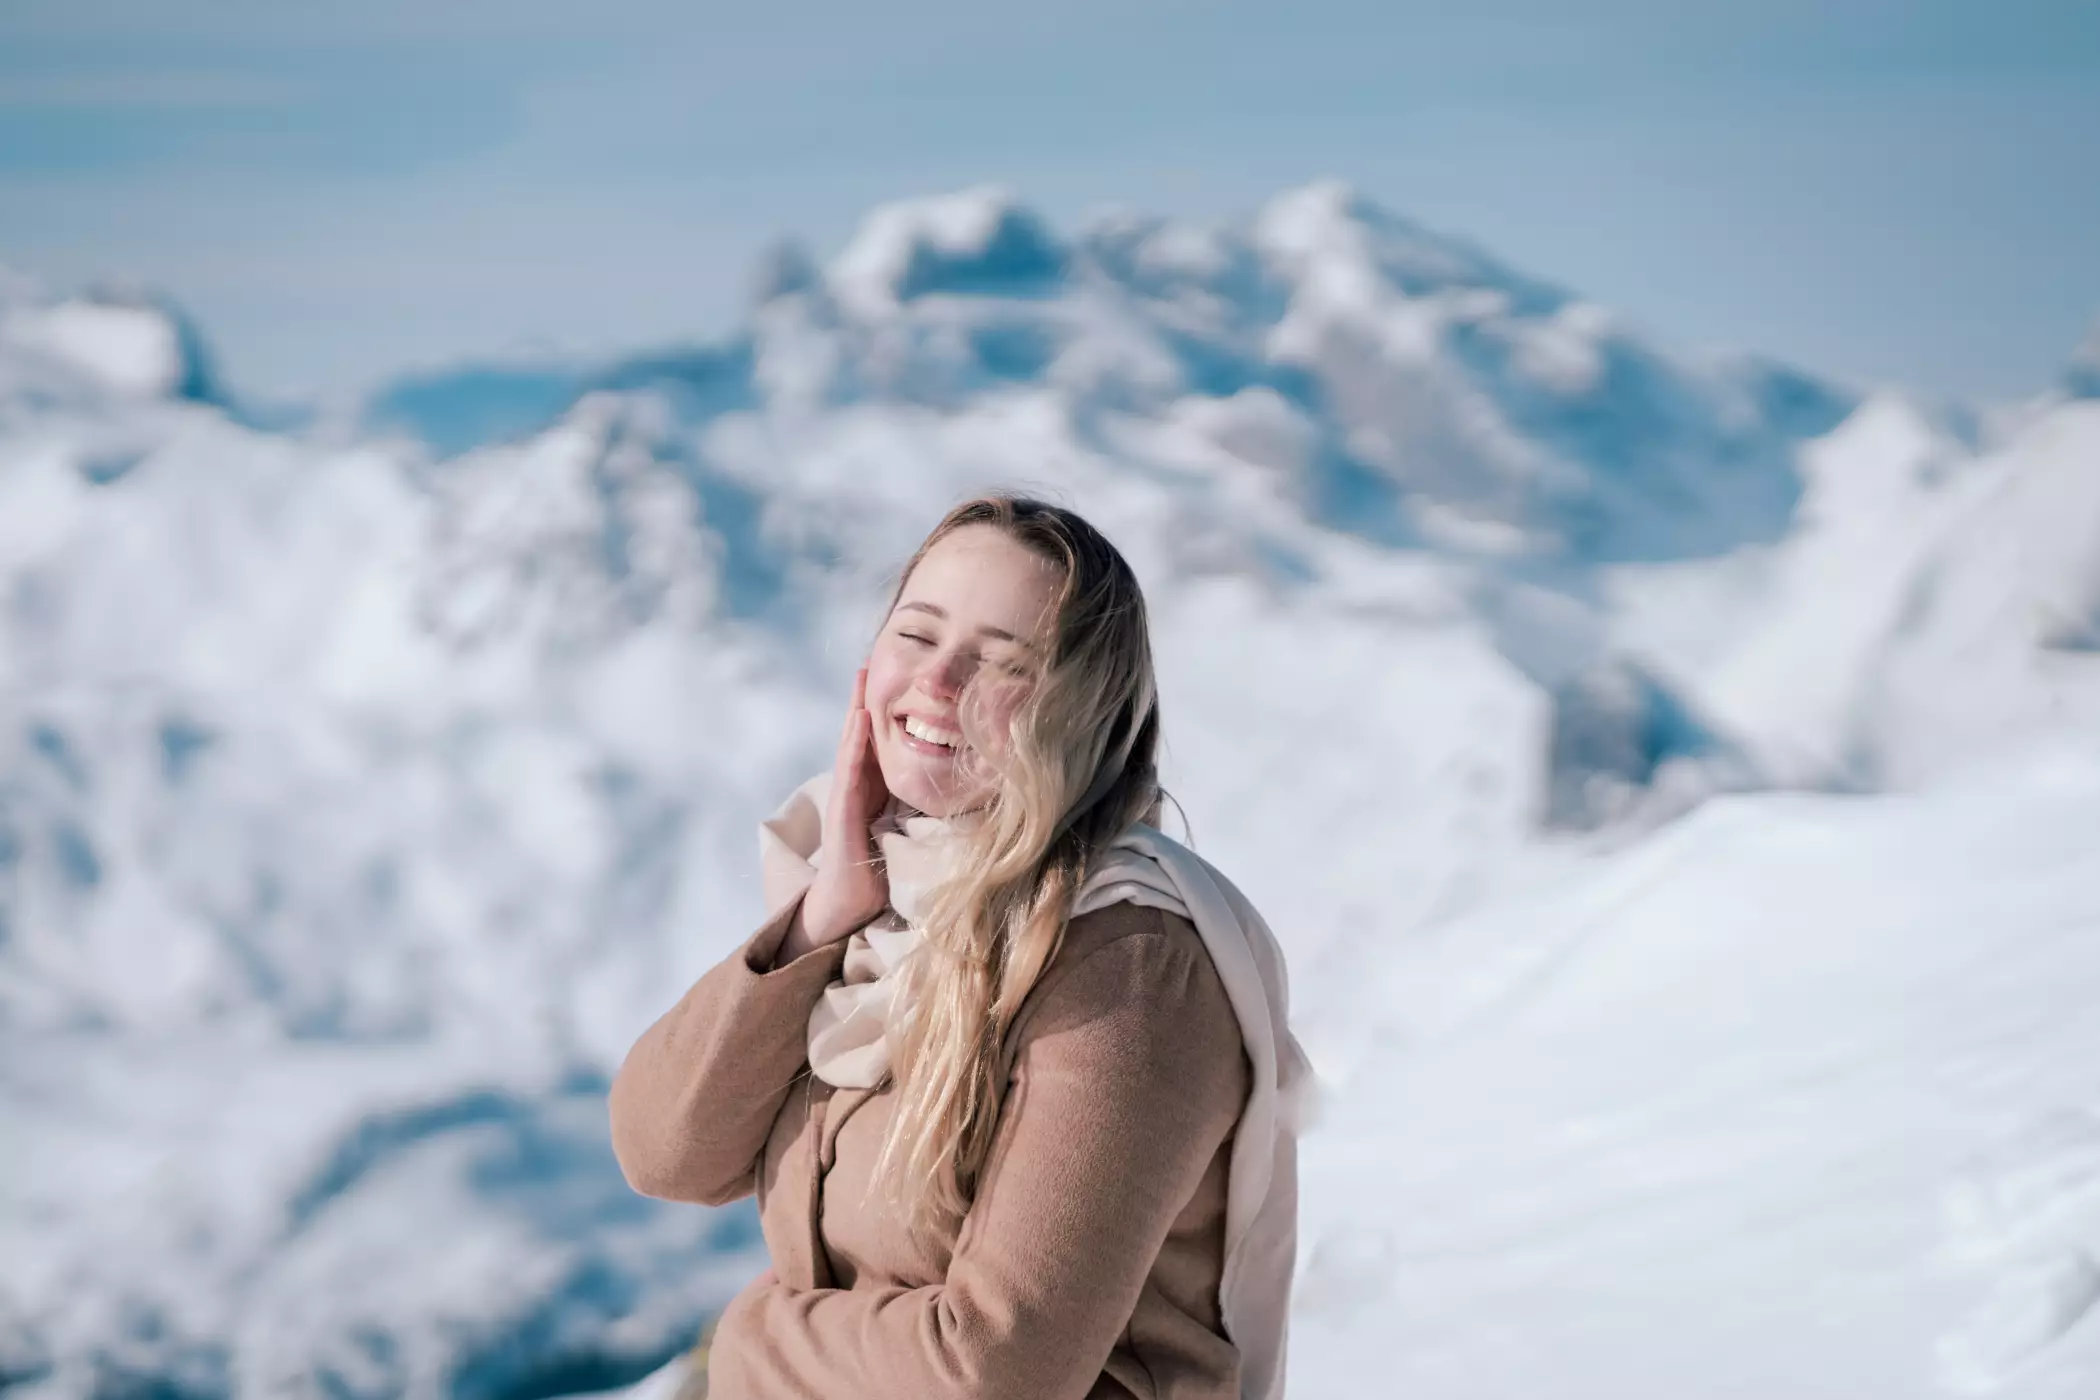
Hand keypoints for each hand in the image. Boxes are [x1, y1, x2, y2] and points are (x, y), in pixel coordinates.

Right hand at [780, 667, 890, 960]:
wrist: (848, 909)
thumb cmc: (880, 874)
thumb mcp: (905, 831)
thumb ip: (919, 810)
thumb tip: (956, 791)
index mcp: (874, 790)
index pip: (879, 742)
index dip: (885, 710)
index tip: (900, 675)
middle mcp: (857, 788)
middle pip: (863, 734)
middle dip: (867, 697)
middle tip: (872, 657)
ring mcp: (846, 797)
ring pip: (853, 744)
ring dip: (857, 708)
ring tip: (863, 674)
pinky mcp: (843, 812)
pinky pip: (849, 771)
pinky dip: (854, 742)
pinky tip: (859, 719)